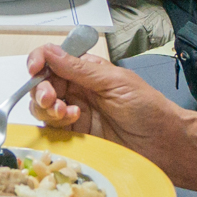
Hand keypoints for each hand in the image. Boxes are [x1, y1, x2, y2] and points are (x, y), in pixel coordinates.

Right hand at [27, 45, 183, 157]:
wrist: (162, 144)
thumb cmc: (147, 108)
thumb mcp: (114, 82)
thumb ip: (80, 69)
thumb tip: (51, 52)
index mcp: (89, 71)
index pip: (55, 60)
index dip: (40, 62)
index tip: (35, 69)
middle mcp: (79, 90)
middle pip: (43, 85)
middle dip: (40, 89)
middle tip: (50, 98)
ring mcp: (75, 113)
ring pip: (43, 107)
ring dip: (46, 108)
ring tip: (64, 111)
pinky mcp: (75, 135)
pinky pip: (52, 128)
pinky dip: (54, 124)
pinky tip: (71, 121)